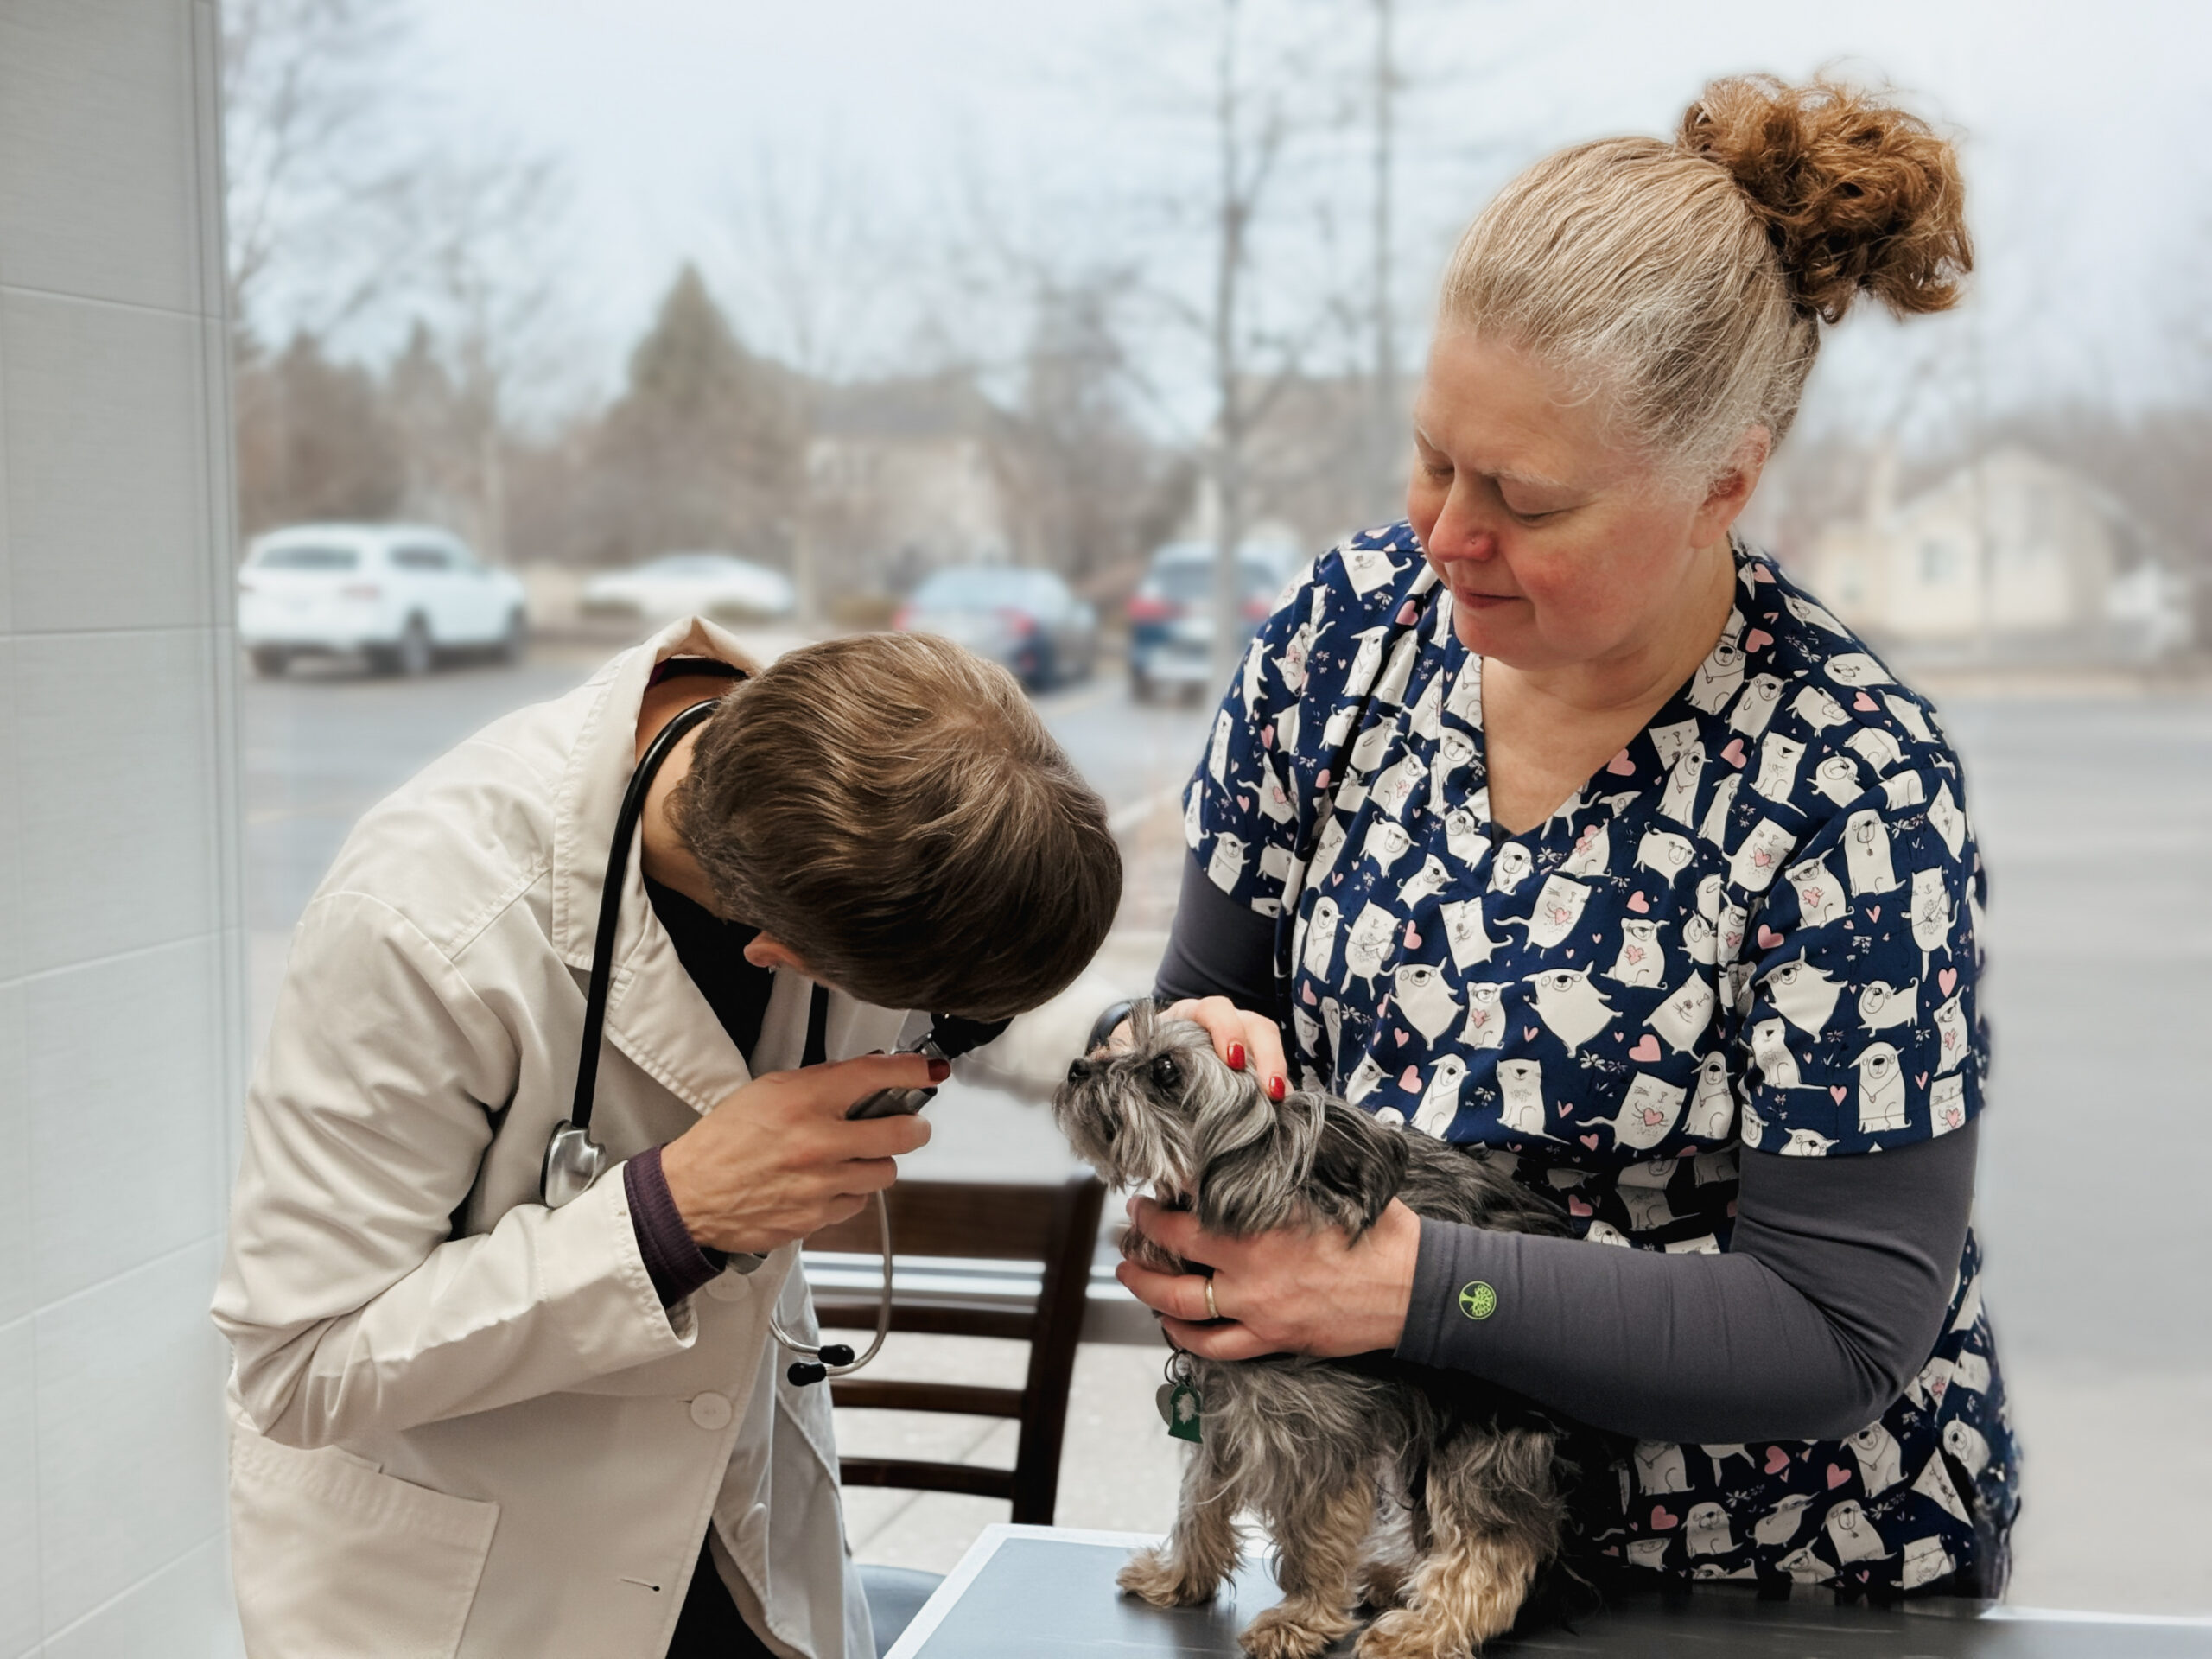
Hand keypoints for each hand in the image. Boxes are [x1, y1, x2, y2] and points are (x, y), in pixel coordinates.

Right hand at [659, 1053, 945, 1254]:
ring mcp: (820, 1185)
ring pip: (885, 1172)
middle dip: (913, 1126)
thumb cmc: (724, 1142)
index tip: (929, 1070)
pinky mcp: (816, 1218)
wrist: (690, 1195)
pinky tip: (828, 1183)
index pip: (875, 1075)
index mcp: (804, 1102)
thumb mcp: (767, 1091)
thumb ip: (819, 1083)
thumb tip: (863, 1077)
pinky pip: (857, 1202)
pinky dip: (850, 1192)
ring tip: (853, 1155)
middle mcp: (817, 1143)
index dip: (912, 1070)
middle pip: (902, 1132)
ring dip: (877, 1162)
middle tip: (910, 1123)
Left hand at [1103, 996, 1290, 1102]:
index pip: (1215, 1010)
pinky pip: (1271, 1076)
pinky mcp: (1248, 1071)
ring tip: (1281, 1106)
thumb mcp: (1124, 1057)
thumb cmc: (1134, 1056)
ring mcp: (1240, 1047)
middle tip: (1270, 1091)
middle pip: (1254, 1026)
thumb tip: (1095, 1066)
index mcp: (1188, 1017)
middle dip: (1266, 1056)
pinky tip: (1280, 1118)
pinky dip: (1276, 1093)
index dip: (1227, 1030)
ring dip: (1277, 1074)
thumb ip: (1113, 1061)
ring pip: (1269, 1049)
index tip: (1231, 1060)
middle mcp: (1221, 1027)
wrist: (1139, 1068)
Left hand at [1114, 1194, 1421, 1360]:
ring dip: (1150, 1292)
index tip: (1149, 1195)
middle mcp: (1249, 1269)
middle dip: (1141, 1246)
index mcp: (1260, 1225)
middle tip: (1130, 1231)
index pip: (1190, 1214)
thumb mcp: (1332, 1183)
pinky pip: (1216, 1347)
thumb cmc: (1378, 1230)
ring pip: (1183, 1308)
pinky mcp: (1273, 1338)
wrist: (1412, 1286)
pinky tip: (1173, 1326)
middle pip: (1173, 1260)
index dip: (1160, 1206)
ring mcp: (1258, 1309)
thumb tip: (1266, 1142)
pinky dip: (1188, 1337)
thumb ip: (1290, 1171)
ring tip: (1133, 1278)